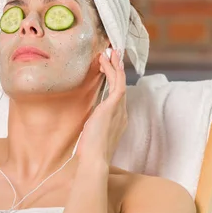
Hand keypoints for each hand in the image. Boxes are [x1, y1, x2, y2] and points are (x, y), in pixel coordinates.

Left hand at [76, 49, 127, 163]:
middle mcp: (122, 112)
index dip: (114, 80)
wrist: (95, 159)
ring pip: (120, 81)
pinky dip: (112, 71)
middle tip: (112, 54)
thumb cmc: (91, 151)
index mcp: (118, 119)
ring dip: (114, 66)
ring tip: (108, 53)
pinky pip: (116, 84)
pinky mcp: (113, 107)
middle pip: (121, 85)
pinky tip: (105, 62)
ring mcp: (119, 109)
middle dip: (117, 69)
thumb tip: (89, 120)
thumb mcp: (92, 133)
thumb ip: (94, 124)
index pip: (117, 95)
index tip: (107, 69)